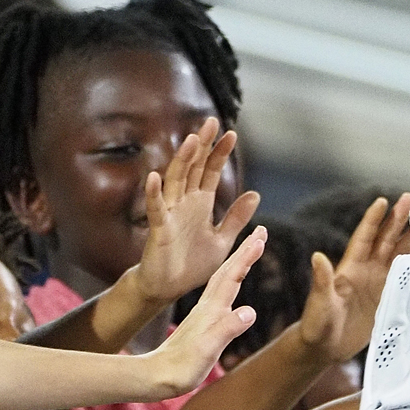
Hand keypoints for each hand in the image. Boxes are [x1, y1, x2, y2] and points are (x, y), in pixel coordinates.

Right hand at [135, 118, 260, 303]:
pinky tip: (154, 177)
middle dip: (202, 146)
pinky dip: (154, 194)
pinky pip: (155, 210)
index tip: (232, 134)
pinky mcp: (158, 230)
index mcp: (201, 204)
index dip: (220, 153)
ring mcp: (170, 214)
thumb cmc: (192, 264)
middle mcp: (184, 203)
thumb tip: (255, 194)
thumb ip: (236, 218)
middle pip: (194, 168)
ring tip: (190, 141)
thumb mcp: (222, 240)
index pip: (210, 171)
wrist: (169, 288)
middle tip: (211, 122)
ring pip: (175, 182)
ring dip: (182, 161)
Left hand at [147, 226, 265, 394]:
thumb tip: (250, 311)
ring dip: (238, 263)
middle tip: (261, 231)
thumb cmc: (181, 368)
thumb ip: (227, 329)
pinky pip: (219, 295)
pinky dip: (230, 283)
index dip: (246, 257)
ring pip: (223, 281)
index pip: (232, 276)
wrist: (156, 377)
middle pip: (228, 272)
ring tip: (250, 250)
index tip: (260, 236)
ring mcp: (203, 315)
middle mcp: (207, 308)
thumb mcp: (207, 350)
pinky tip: (232, 285)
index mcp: (211, 310)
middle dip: (245, 251)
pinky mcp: (201, 324)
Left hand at [316, 193, 409, 362]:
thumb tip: (317, 257)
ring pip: (398, 256)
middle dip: (398, 221)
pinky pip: (405, 280)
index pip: (365, 238)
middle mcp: (366, 271)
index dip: (373, 220)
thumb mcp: (319, 303)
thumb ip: (321, 281)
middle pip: (385, 241)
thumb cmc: (316, 325)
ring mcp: (378, 285)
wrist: (324, 349)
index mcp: (350, 268)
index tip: (383, 201)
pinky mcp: (387, 300)